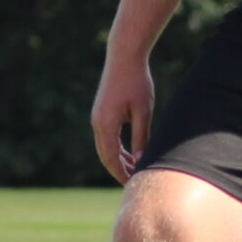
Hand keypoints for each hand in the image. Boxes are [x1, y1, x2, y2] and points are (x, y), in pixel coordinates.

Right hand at [91, 53, 154, 182]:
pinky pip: (107, 138)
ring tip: (135, 171)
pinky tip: (131, 154)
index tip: (134, 184)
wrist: (124, 56)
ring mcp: (97, 117)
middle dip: (119, 171)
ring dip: (118, 160)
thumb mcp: (143, 112)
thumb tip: (141, 160)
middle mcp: (97, 122)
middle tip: (135, 183)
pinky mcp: (101, 113)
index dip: (122, 174)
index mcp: (106, 124)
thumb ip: (141, 137)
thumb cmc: (137, 81)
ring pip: (105, 148)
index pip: (111, 158)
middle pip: (105, 156)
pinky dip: (117, 149)